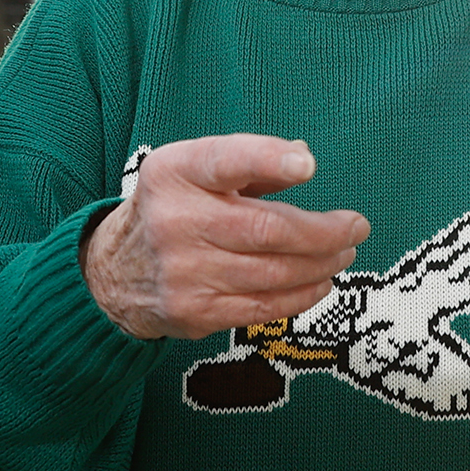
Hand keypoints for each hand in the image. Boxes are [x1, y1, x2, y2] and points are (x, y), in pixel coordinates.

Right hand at [81, 135, 368, 340]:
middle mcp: (175, 221)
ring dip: (320, 264)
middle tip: (355, 227)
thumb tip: (300, 158)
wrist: (114, 271)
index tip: (307, 166)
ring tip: (343, 253)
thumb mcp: (195, 169)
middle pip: (266, 229)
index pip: (224, 160)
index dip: (268, 161)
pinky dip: (301, 295)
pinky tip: (321, 281)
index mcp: (175, 172)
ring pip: (272, 273)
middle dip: (324, 231)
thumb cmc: (174, 207)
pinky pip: (262, 307)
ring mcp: (183, 272)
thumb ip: (248, 161)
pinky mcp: (194, 312)